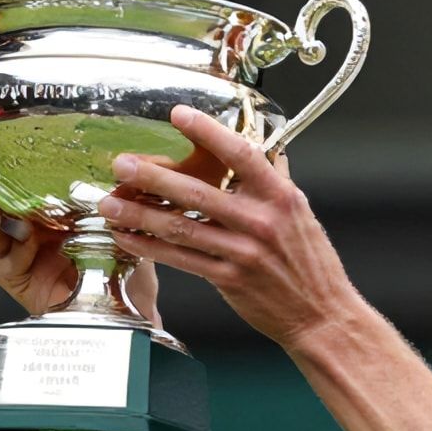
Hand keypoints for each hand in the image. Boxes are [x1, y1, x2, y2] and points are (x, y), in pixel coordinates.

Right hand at [0, 166, 161, 322]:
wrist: (125, 309)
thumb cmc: (125, 269)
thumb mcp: (122, 228)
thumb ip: (116, 205)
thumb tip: (120, 175)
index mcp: (51, 213)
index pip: (19, 185)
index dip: (0, 168)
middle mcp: (29, 229)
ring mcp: (19, 253)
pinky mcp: (15, 278)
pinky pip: (5, 261)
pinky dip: (14, 251)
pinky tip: (26, 243)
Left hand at [98, 105, 360, 348]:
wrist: (321, 315)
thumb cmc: (312, 266)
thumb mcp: (303, 214)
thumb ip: (277, 182)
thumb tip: (264, 152)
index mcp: (281, 197)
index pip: (241, 154)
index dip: (208, 132)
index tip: (179, 115)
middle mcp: (261, 221)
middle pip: (198, 192)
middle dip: (154, 177)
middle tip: (123, 165)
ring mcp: (243, 252)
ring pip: (181, 228)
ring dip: (140, 215)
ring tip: (110, 203)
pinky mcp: (229, 279)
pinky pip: (181, 259)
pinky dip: (150, 248)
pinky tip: (128, 237)